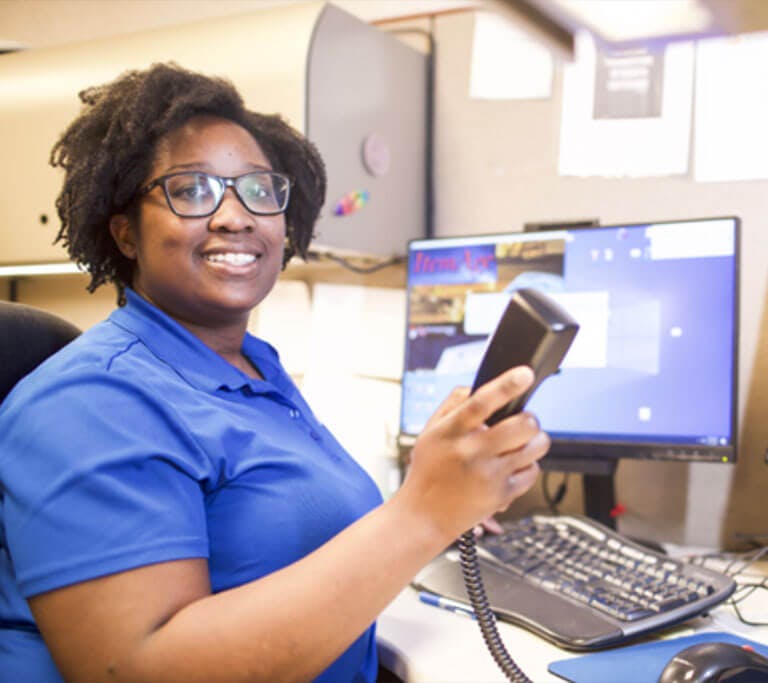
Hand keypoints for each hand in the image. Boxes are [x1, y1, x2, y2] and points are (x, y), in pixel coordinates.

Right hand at [396, 366, 549, 542]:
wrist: (423, 516)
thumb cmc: (428, 471)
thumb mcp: (430, 433)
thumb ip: (452, 405)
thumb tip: (476, 386)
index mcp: (451, 431)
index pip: (481, 402)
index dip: (507, 385)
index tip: (525, 373)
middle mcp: (470, 452)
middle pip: (522, 425)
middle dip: (530, 419)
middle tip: (523, 422)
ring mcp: (488, 475)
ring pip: (535, 447)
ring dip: (535, 441)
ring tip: (521, 444)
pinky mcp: (501, 495)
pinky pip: (533, 472)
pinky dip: (528, 466)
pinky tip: (512, 467)